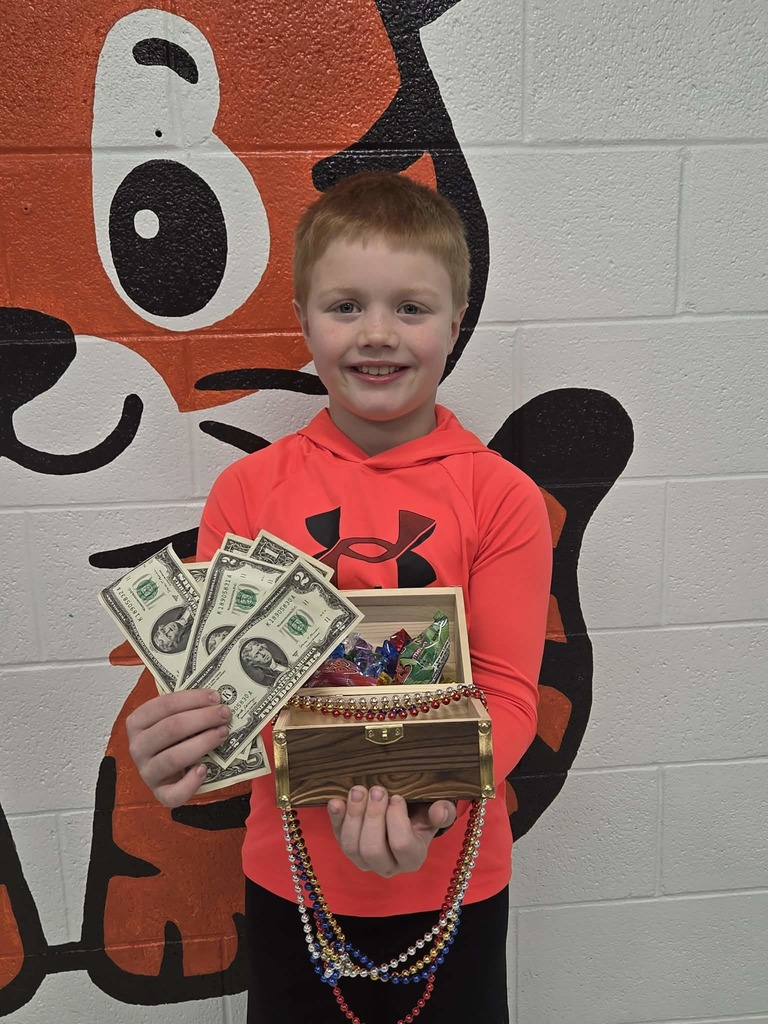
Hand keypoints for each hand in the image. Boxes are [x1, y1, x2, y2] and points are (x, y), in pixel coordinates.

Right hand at [126, 689, 230, 806]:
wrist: (168, 770)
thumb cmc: (174, 738)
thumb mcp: (174, 718)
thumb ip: (188, 708)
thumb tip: (217, 700)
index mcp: (137, 722)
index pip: (163, 705)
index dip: (192, 699)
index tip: (216, 697)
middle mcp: (138, 747)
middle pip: (170, 728)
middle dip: (202, 718)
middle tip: (224, 714)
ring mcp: (147, 772)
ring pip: (173, 758)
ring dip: (202, 743)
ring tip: (223, 733)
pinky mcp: (160, 793)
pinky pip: (174, 793)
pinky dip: (191, 782)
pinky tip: (204, 769)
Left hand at [327, 786, 456, 877]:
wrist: (403, 816)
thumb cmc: (420, 814)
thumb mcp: (434, 812)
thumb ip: (442, 812)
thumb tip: (440, 810)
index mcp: (412, 858)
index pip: (402, 845)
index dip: (396, 820)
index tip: (397, 797)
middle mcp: (387, 865)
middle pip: (373, 850)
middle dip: (372, 817)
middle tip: (377, 790)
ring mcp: (364, 860)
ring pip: (351, 848)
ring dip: (353, 816)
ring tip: (358, 790)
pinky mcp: (347, 847)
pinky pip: (336, 837)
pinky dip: (335, 819)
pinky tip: (336, 802)